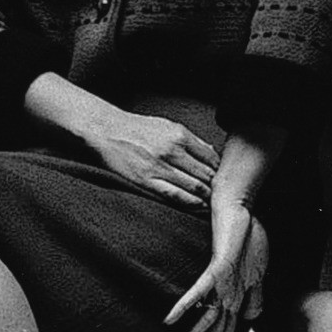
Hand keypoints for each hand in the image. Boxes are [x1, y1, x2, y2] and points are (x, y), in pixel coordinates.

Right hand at [81, 106, 219, 204]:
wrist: (108, 131)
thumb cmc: (138, 128)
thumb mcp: (168, 126)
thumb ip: (191, 139)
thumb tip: (211, 152)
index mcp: (180, 135)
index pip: (210, 157)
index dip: (220, 170)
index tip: (223, 177)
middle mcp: (172, 151)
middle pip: (205, 173)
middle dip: (216, 185)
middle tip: (222, 193)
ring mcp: (160, 167)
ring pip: (193, 186)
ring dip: (206, 195)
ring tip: (212, 201)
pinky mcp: (146, 181)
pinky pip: (174, 195)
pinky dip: (190, 202)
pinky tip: (197, 205)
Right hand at [165, 204, 268, 331]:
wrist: (244, 212)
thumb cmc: (250, 238)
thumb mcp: (256, 271)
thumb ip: (252, 293)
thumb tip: (248, 315)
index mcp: (237, 297)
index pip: (224, 331)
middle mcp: (232, 295)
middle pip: (214, 331)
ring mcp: (225, 283)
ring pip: (207, 318)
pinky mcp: (218, 268)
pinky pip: (200, 290)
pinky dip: (185, 305)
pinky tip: (170, 319)